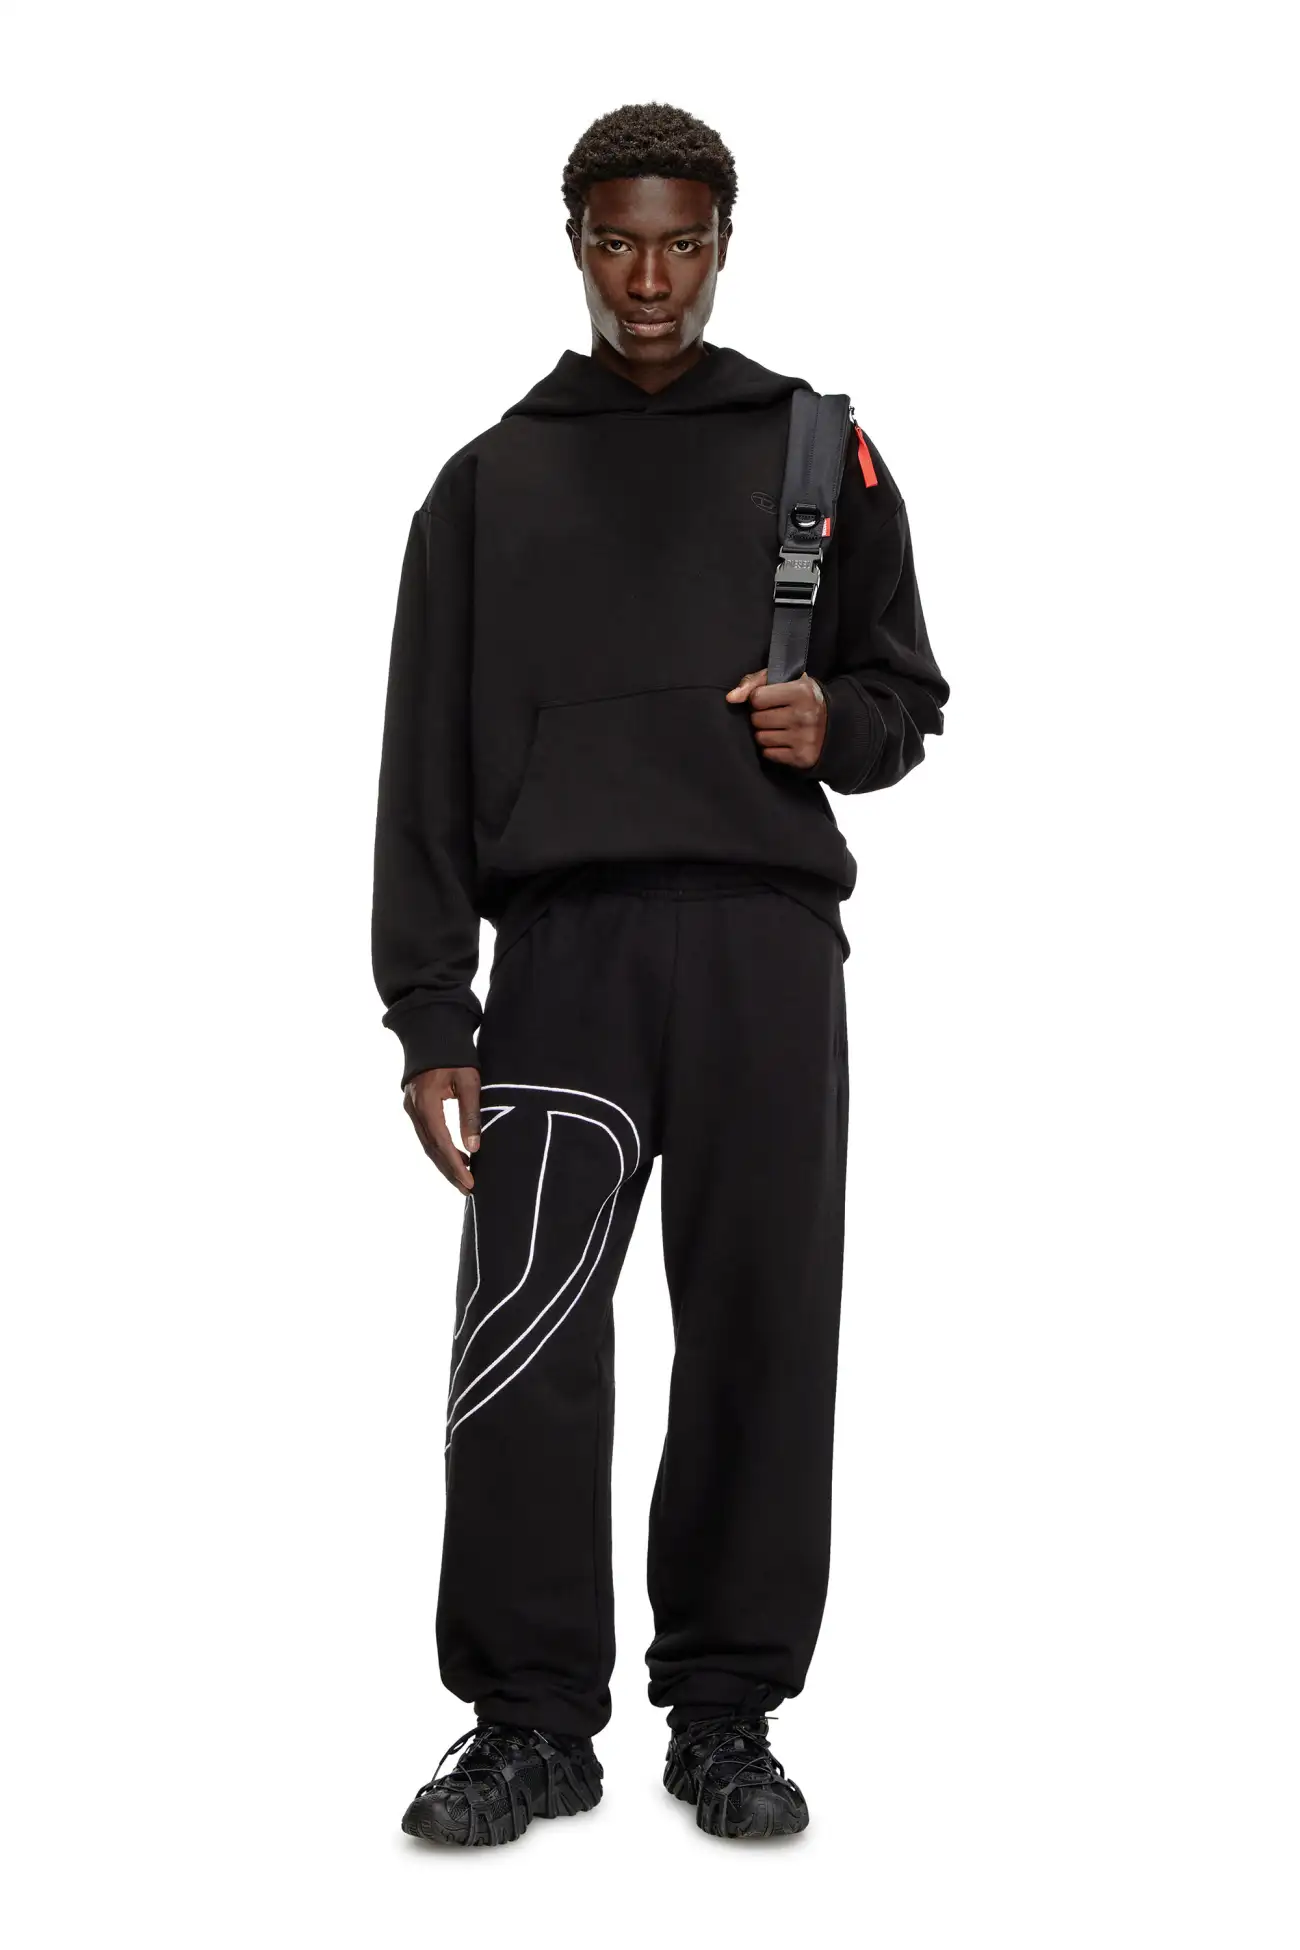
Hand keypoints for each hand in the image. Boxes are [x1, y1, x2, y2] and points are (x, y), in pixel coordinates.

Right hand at [403, 1066, 480, 1193]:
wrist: (432, 1033)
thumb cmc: (455, 1055)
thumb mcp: (469, 1081)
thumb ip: (471, 1113)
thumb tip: (475, 1146)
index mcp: (426, 1103)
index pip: (441, 1143)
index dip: (455, 1166)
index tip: (470, 1183)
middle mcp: (414, 1109)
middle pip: (431, 1149)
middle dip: (449, 1171)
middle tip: (468, 1190)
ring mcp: (412, 1109)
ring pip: (427, 1144)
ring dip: (445, 1162)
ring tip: (465, 1179)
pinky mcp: (415, 1107)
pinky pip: (427, 1135)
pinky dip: (441, 1149)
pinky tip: (459, 1156)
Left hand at [725, 667, 826, 769]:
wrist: (835, 723)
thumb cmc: (802, 699)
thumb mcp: (784, 681)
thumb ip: (754, 682)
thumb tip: (731, 698)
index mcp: (801, 692)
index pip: (757, 698)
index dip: (759, 699)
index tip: (770, 700)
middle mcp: (804, 715)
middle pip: (757, 720)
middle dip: (761, 717)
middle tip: (775, 715)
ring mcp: (804, 738)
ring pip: (760, 738)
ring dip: (765, 733)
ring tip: (780, 727)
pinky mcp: (802, 757)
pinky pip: (768, 754)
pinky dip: (772, 748)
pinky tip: (784, 740)